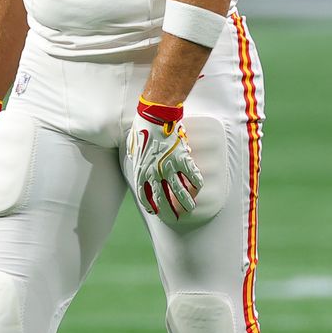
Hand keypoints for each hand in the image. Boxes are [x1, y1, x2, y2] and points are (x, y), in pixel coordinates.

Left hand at [126, 98, 202, 225]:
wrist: (155, 115)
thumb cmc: (142, 128)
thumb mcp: (133, 146)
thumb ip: (136, 158)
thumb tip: (137, 161)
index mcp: (141, 171)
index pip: (144, 196)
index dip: (151, 206)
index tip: (157, 212)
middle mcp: (155, 173)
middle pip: (163, 198)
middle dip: (170, 211)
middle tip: (177, 217)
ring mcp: (169, 167)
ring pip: (180, 191)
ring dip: (186, 202)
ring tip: (190, 208)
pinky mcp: (182, 159)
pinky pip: (192, 175)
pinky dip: (196, 183)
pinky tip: (199, 187)